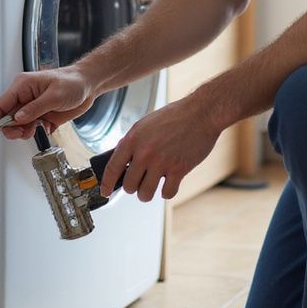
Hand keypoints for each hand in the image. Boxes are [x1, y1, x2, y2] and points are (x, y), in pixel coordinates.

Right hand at [0, 66, 93, 143]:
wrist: (89, 85)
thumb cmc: (72, 82)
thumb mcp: (54, 95)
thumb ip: (35, 108)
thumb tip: (18, 118)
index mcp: (22, 86)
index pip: (0, 105)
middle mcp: (25, 98)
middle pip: (7, 119)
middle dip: (12, 129)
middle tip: (23, 132)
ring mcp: (33, 108)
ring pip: (19, 126)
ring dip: (25, 132)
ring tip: (38, 128)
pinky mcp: (42, 117)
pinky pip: (32, 129)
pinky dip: (37, 132)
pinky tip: (47, 126)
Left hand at [100, 96, 221, 201]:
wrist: (201, 113)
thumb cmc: (175, 117)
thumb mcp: (145, 124)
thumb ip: (132, 142)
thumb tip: (121, 161)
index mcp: (133, 139)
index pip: (112, 168)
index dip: (106, 183)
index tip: (105, 191)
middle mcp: (144, 152)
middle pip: (129, 186)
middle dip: (133, 187)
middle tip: (140, 181)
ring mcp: (161, 162)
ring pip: (145, 194)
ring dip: (148, 192)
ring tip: (153, 185)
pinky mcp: (178, 170)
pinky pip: (166, 193)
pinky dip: (167, 191)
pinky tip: (170, 182)